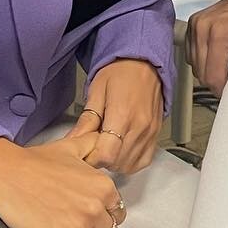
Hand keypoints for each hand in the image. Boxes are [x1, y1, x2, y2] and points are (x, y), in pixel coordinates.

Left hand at [66, 58, 163, 175]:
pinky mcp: (156, 134)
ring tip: (107, 145)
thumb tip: (72, 140)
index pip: (106, 155)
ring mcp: (150, 132)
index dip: (91, 158)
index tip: (85, 151)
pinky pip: (144, 160)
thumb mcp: (97, 90)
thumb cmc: (121, 71)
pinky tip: (121, 151)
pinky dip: (130, 162)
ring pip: (129, 165)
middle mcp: (139, 126)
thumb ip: (86, 120)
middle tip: (93, 146)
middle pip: (116, 163)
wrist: (144, 62)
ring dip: (114, 162)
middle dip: (101, 160)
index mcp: (122, 115)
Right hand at [187, 0, 227, 96]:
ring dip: (210, 70)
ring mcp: (196, 24)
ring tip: (227, 64)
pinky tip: (218, 56)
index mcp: (219, 32)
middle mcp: (203, 26)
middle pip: (201, 73)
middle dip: (217, 81)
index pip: (212, 76)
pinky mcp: (192, 24)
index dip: (223, 89)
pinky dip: (203, 60)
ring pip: (195, 66)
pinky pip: (191, 55)